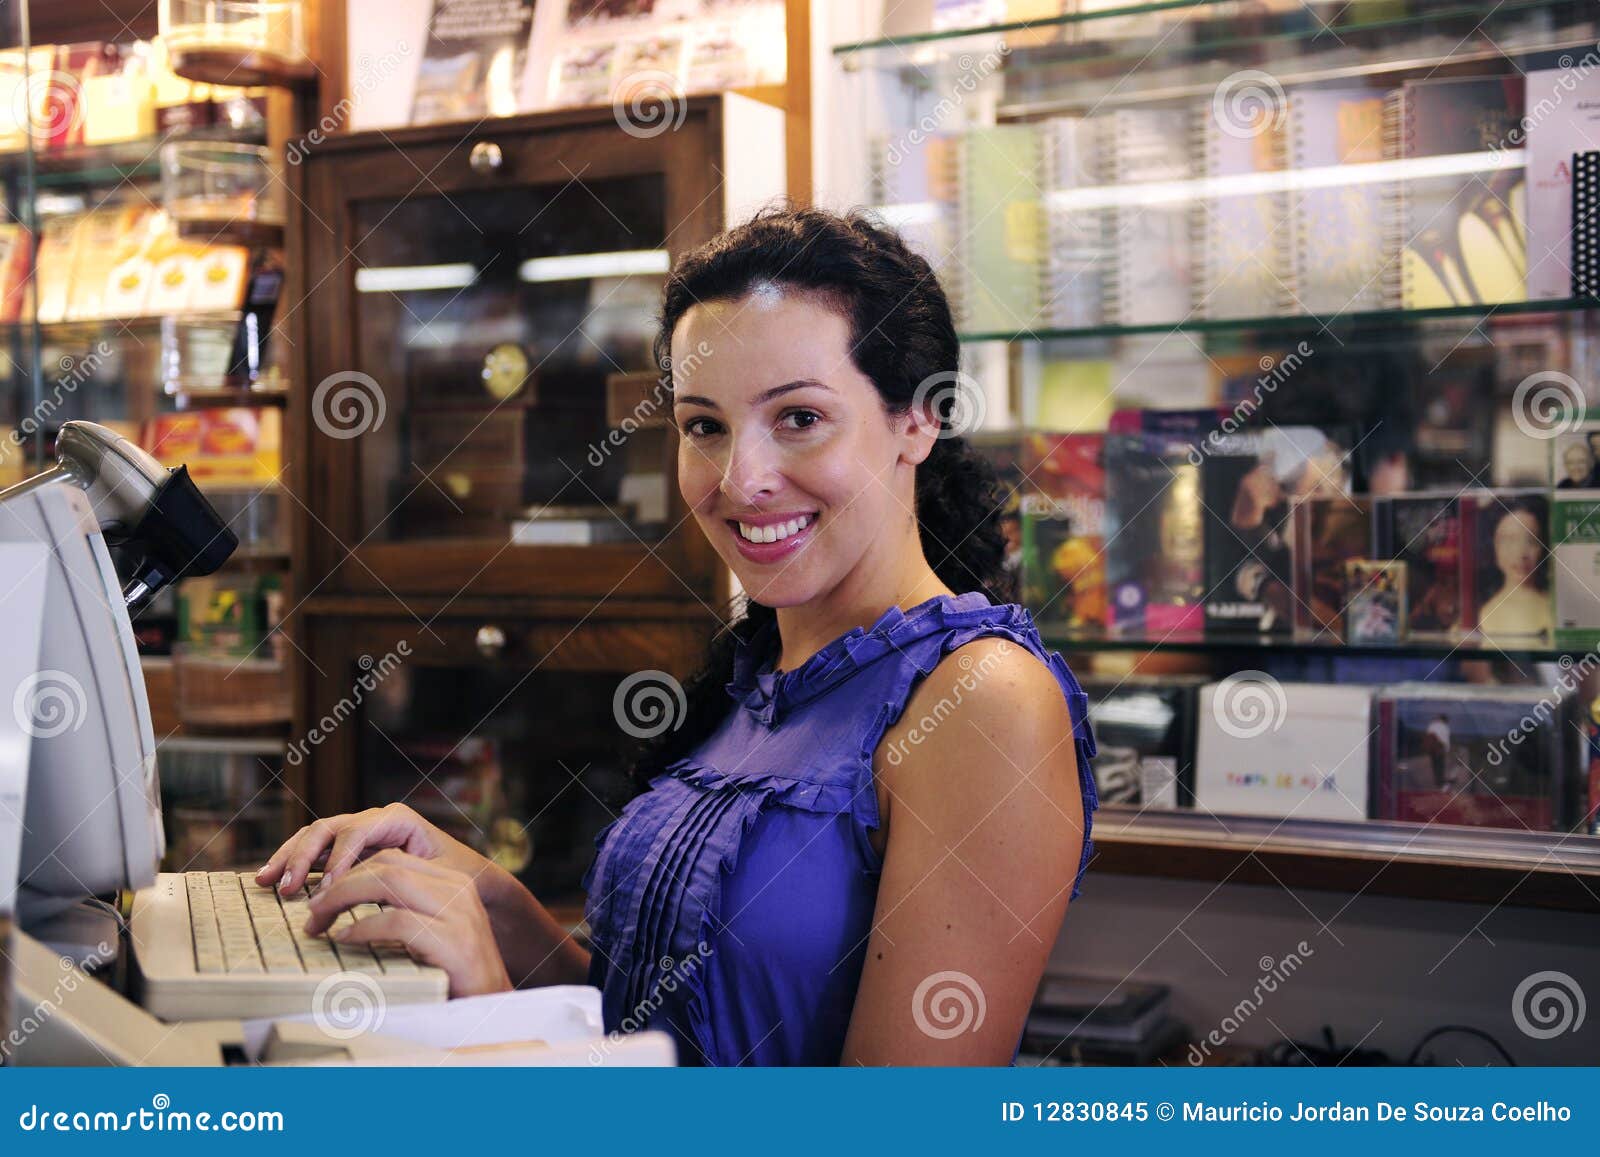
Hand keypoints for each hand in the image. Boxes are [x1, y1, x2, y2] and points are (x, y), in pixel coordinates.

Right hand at [256, 802, 491, 894]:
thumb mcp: (442, 876)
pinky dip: (292, 863)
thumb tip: (376, 889)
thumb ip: (409, 877)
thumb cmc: (460, 879)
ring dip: (289, 857)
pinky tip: (272, 880)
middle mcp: (374, 821)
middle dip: (303, 856)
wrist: (469, 880)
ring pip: (314, 836)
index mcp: (397, 820)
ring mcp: (358, 834)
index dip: (339, 859)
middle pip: (328, 828)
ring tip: (266, 881)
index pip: (357, 831)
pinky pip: (314, 851)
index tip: (329, 888)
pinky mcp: (348, 851)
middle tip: (287, 888)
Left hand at [302, 848, 512, 997]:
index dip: (351, 870)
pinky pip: (396, 921)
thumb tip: (346, 906)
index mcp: (452, 881)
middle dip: (341, 882)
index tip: (323, 894)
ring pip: (389, 881)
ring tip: (318, 921)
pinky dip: (362, 928)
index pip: (394, 857)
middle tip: (312, 909)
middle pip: (387, 864)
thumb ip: (403, 911)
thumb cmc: (454, 974)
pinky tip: (343, 938)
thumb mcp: (431, 931)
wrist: (494, 1005)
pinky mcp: (451, 940)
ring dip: (343, 898)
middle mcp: (457, 888)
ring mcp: (457, 912)